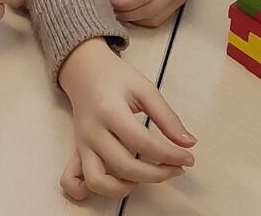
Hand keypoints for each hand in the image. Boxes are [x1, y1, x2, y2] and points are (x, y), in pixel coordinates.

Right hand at [57, 38, 195, 199]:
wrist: (85, 70)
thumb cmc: (116, 77)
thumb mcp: (145, 89)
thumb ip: (167, 117)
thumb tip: (188, 143)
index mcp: (110, 110)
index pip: (143, 142)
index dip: (169, 155)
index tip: (188, 158)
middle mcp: (93, 131)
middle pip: (124, 166)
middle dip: (156, 174)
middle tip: (175, 168)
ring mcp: (82, 143)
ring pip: (97, 181)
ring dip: (123, 188)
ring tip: (144, 177)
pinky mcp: (76, 150)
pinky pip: (72, 179)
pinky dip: (86, 190)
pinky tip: (110, 184)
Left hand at [112, 0, 203, 26]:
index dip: (125, 2)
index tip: (111, 1)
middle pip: (150, 9)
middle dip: (128, 13)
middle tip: (112, 9)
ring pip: (155, 18)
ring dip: (135, 19)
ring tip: (121, 11)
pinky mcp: (182, 0)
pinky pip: (161, 17)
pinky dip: (145, 19)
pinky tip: (134, 11)